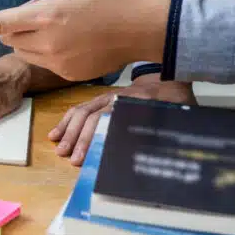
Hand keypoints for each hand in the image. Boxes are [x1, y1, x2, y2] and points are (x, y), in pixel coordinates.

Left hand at [0, 0, 170, 80]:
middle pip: (8, 36)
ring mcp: (56, 61)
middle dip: (15, 23)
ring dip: (28, 37)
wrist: (146, 28)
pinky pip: (42, 62)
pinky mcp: (66, 74)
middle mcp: (47, 42)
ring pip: (23, 50)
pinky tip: (74, 39)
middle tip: (45, 10)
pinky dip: (47, 50)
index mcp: (46, 15)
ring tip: (60, 23)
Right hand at [51, 76, 195, 165]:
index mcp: (137, 101)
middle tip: (70, 158)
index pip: (110, 118)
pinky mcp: (101, 98)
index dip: (95, 137)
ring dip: (69, 131)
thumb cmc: (176, 101)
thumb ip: (165, 129)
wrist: (172, 76)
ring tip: (59, 149)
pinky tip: (55, 135)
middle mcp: (118, 97)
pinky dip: (66, 122)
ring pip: (81, 111)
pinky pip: (79, 108)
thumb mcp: (178, 114)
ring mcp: (107, 96)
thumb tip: (152, 153)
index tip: (86, 156)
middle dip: (79, 138)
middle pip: (91, 116)